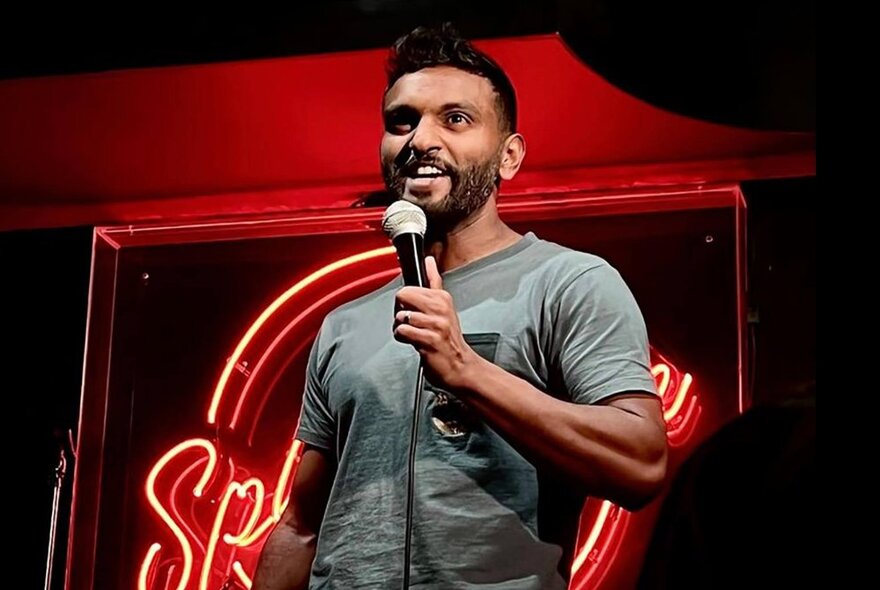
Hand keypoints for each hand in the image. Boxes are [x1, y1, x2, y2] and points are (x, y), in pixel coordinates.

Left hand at [393, 256, 478, 390]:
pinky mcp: (429, 340)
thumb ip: (434, 282)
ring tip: (414, 334)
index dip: (406, 301)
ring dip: (401, 328)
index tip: (413, 309)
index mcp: (442, 298)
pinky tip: (412, 342)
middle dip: (400, 311)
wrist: (460, 366)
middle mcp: (440, 309)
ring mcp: (436, 324)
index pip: (411, 287)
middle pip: (403, 296)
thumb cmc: (449, 339)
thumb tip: (429, 261)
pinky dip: (402, 338)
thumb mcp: (445, 306)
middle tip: (410, 322)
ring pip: (401, 316)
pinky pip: (402, 332)